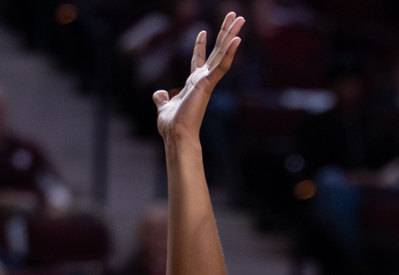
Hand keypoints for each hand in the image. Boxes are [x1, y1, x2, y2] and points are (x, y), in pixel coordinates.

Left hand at [153, 12, 244, 141]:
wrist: (176, 135)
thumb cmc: (172, 125)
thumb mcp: (164, 107)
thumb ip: (162, 99)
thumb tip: (158, 94)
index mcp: (194, 82)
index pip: (198, 59)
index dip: (200, 45)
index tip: (201, 31)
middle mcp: (203, 79)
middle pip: (216, 50)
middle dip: (224, 32)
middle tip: (233, 15)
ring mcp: (207, 81)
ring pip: (222, 53)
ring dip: (231, 34)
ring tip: (240, 18)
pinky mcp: (208, 84)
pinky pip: (222, 66)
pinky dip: (229, 53)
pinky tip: (237, 39)